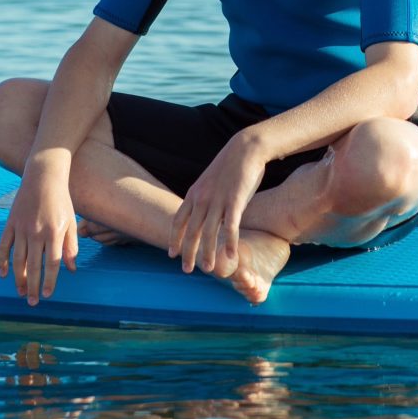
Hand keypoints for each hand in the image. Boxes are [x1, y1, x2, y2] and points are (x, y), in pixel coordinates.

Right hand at [0, 157, 77, 305]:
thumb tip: (72, 269)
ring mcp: (21, 227)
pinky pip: (3, 245)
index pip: (52, 264)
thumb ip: (71, 247)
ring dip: (18, 278)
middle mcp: (36, 232)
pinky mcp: (10, 223)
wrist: (43, 177)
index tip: (47, 295)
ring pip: (17, 259)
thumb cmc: (61, 201)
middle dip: (32, 286)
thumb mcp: (71, 222)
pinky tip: (4, 273)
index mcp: (54, 232)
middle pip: (33, 266)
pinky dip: (2, 260)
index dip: (49, 281)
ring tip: (20, 292)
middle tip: (31, 302)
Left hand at [170, 132, 266, 276]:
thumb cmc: (230, 166)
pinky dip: (230, 243)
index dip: (174, 238)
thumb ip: (203, 197)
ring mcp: (218, 200)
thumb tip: (200, 211)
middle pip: (191, 231)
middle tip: (186, 270)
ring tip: (209, 269)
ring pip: (209, 232)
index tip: (171, 254)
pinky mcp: (236, 201)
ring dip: (208, 253)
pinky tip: (231, 256)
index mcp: (194, 193)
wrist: (245, 148)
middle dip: (188, 252)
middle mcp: (202, 199)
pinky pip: (231, 227)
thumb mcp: (209, 181)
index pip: (178, 220)